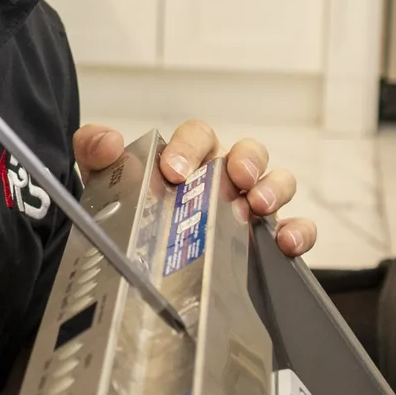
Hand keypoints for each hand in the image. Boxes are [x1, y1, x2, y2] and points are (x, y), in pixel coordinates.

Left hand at [72, 120, 315, 257]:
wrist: (136, 258)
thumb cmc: (132, 209)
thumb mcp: (105, 179)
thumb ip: (96, 151)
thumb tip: (107, 141)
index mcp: (191, 158)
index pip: (199, 136)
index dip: (190, 148)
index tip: (175, 171)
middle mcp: (225, 177)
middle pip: (249, 152)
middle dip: (246, 160)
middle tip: (235, 177)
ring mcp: (250, 206)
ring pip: (278, 182)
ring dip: (273, 189)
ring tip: (258, 206)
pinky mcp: (268, 239)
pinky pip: (297, 227)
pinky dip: (299, 231)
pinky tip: (286, 242)